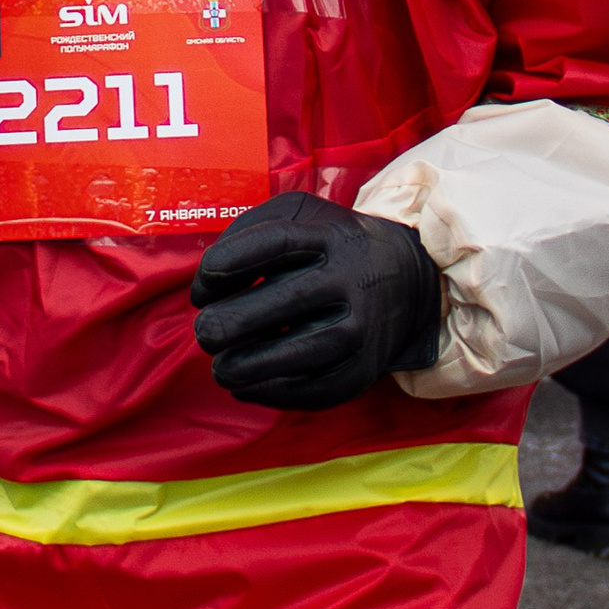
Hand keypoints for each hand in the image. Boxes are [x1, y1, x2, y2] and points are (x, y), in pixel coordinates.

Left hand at [191, 192, 441, 411]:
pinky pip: (315, 389)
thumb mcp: (297, 215)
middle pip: (284, 302)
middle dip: (229, 323)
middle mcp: (350, 280)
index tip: (201, 289)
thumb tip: (206, 283)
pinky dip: (272, 393)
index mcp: (329, 237)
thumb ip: (247, 231)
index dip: (224, 267)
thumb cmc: (329, 248)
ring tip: (221, 367)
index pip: (272, 244)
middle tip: (206, 333)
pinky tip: (245, 386)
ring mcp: (361, 327)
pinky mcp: (363, 369)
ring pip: (301, 352)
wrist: (407, 280)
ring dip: (247, 366)